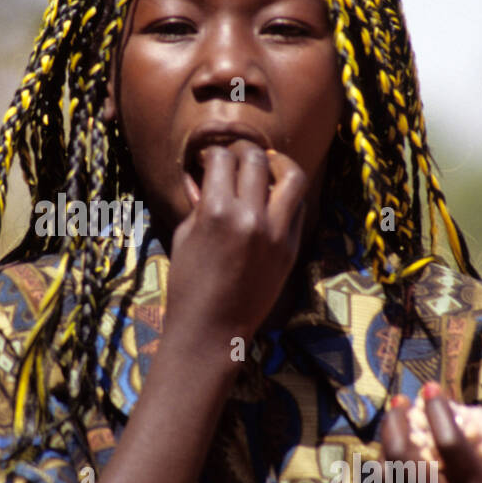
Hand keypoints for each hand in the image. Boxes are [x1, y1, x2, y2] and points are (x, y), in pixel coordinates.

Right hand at [165, 140, 307, 346]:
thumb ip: (201, 202)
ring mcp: (275, 232)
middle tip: (235, 159)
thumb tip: (208, 176)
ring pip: (292, 175)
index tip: (209, 161)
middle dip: (243, 152)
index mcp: (216, 211)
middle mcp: (249, 217)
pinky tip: (272, 197)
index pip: (223, 158)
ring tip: (266, 166)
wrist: (212, 330)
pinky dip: (286, 195)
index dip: (213, 154)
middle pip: (256, 159)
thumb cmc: (188, 284)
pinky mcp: (290, 247)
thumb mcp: (185, 236)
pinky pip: (297, 206)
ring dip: (277, 164)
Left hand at [381, 383, 481, 482]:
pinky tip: (393, 457)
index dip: (438, 411)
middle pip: (406, 457)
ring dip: (388, 445)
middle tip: (400, 403)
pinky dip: (391, 473)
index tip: (431, 389)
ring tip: (393, 424)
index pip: (451, 443)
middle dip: (398, 423)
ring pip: (391, 477)